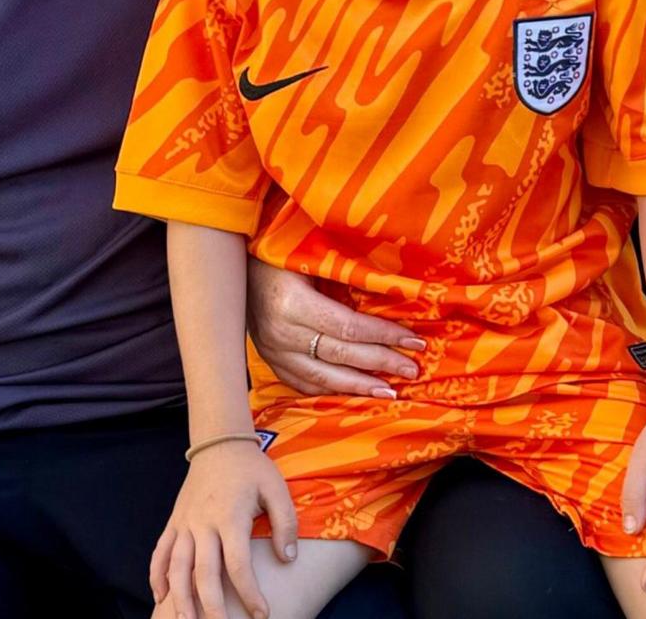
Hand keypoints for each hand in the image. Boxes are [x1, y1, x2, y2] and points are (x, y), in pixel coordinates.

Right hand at [150, 439, 296, 618]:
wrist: (219, 443)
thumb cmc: (252, 469)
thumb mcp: (276, 489)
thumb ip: (285, 523)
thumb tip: (288, 558)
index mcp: (230, 517)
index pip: (238, 565)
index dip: (249, 593)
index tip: (261, 614)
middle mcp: (203, 523)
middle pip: (203, 573)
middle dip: (212, 606)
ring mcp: (184, 523)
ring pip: (176, 567)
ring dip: (179, 597)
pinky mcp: (174, 521)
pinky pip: (160, 552)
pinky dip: (157, 575)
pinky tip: (160, 597)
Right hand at [247, 257, 423, 397]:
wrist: (231, 266)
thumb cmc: (277, 252)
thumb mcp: (309, 255)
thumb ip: (343, 274)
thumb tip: (392, 290)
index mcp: (293, 303)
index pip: (348, 328)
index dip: (384, 336)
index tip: (413, 341)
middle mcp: (281, 333)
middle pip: (341, 355)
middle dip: (381, 363)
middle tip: (412, 369)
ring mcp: (273, 351)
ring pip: (323, 377)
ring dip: (359, 385)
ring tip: (389, 391)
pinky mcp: (268, 360)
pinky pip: (303, 383)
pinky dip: (331, 390)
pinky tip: (353, 393)